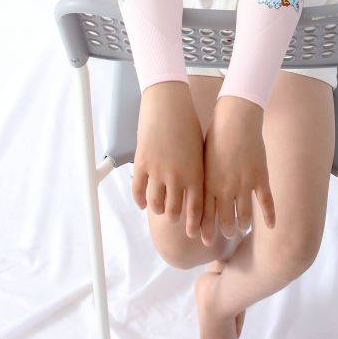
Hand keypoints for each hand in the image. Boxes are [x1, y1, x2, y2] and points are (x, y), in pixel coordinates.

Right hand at [132, 82, 204, 237]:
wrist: (168, 104)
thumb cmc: (188, 124)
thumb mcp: (199, 151)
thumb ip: (196, 173)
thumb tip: (194, 193)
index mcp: (195, 173)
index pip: (196, 209)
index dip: (193, 224)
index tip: (192, 234)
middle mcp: (177, 176)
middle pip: (174, 211)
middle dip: (174, 218)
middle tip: (173, 218)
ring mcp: (158, 171)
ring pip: (155, 204)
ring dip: (158, 209)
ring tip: (159, 208)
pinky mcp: (142, 163)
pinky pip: (138, 190)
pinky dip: (140, 200)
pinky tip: (142, 203)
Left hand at [200, 96, 275, 245]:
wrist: (235, 118)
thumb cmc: (215, 135)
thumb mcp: (202, 158)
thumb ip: (201, 178)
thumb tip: (192, 192)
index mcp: (208, 183)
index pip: (205, 215)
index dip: (205, 229)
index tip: (204, 240)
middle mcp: (225, 188)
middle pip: (225, 219)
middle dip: (225, 230)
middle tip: (226, 234)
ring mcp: (244, 184)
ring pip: (245, 215)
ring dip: (243, 224)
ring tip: (243, 227)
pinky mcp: (260, 176)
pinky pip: (266, 202)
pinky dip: (269, 216)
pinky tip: (271, 226)